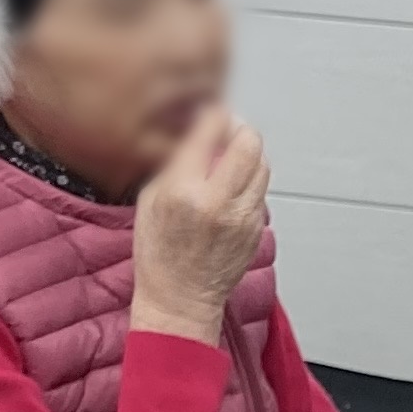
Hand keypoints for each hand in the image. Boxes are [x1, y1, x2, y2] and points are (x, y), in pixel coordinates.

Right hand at [128, 107, 269, 342]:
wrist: (180, 298)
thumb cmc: (159, 253)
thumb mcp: (150, 199)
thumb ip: (173, 161)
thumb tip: (193, 128)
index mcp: (184, 189)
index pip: (211, 129)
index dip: (213, 114)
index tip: (209, 113)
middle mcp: (218, 200)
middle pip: (249, 141)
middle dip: (239, 130)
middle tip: (227, 133)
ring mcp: (243, 216)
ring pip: (262, 164)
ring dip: (248, 155)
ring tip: (229, 162)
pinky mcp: (257, 228)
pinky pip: (260, 191)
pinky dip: (249, 183)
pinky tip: (230, 191)